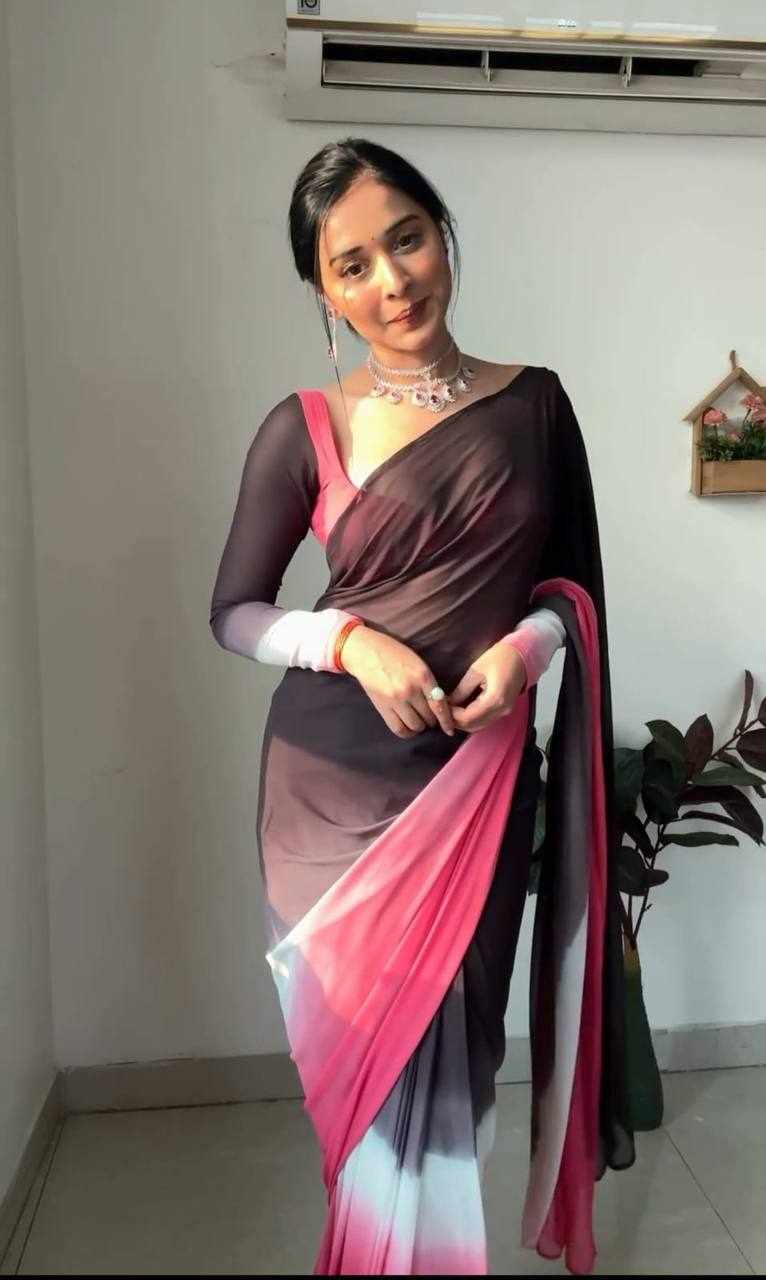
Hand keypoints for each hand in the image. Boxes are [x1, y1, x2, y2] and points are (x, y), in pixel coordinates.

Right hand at [339, 625, 456, 738]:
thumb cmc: (393, 653)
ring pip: (415, 725)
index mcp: (423, 676)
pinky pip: (399, 729)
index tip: (450, 730)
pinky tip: (408, 728)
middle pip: (429, 717)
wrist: (365, 652)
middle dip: (432, 721)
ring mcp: (396, 700)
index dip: (447, 721)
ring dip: (419, 726)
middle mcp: (411, 689)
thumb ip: (429, 682)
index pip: (440, 704)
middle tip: (429, 718)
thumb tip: (440, 705)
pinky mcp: (382, 707)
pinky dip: (407, 732)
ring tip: (418, 721)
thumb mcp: (417, 663)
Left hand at [446, 640, 527, 733]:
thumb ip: (462, 690)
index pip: (467, 718)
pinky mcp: (504, 710)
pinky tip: (462, 709)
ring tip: (451, 708)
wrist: (522, 655)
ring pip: (479, 726)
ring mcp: (504, 712)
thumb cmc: (500, 657)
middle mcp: (501, 710)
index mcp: (494, 699)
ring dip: (463, 721)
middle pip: (473, 726)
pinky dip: (472, 718)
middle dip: (455, 721)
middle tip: (443, 709)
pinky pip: (485, 720)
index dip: (452, 715)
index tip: (441, 706)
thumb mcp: (476, 671)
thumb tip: (447, 703)